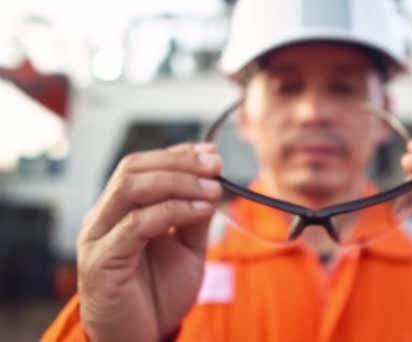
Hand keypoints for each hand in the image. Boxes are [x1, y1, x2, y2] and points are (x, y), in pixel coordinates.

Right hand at [77, 143, 222, 340]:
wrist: (141, 337)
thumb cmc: (159, 293)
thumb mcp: (186, 248)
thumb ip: (194, 216)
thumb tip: (213, 182)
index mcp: (122, 209)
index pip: (143, 165)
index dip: (178, 155)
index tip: (212, 153)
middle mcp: (104, 217)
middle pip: (133, 169)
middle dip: (179, 162)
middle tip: (215, 166)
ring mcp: (98, 236)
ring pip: (131, 188)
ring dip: (178, 182)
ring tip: (212, 189)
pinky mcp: (100, 260)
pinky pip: (136, 224)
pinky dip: (172, 211)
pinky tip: (200, 211)